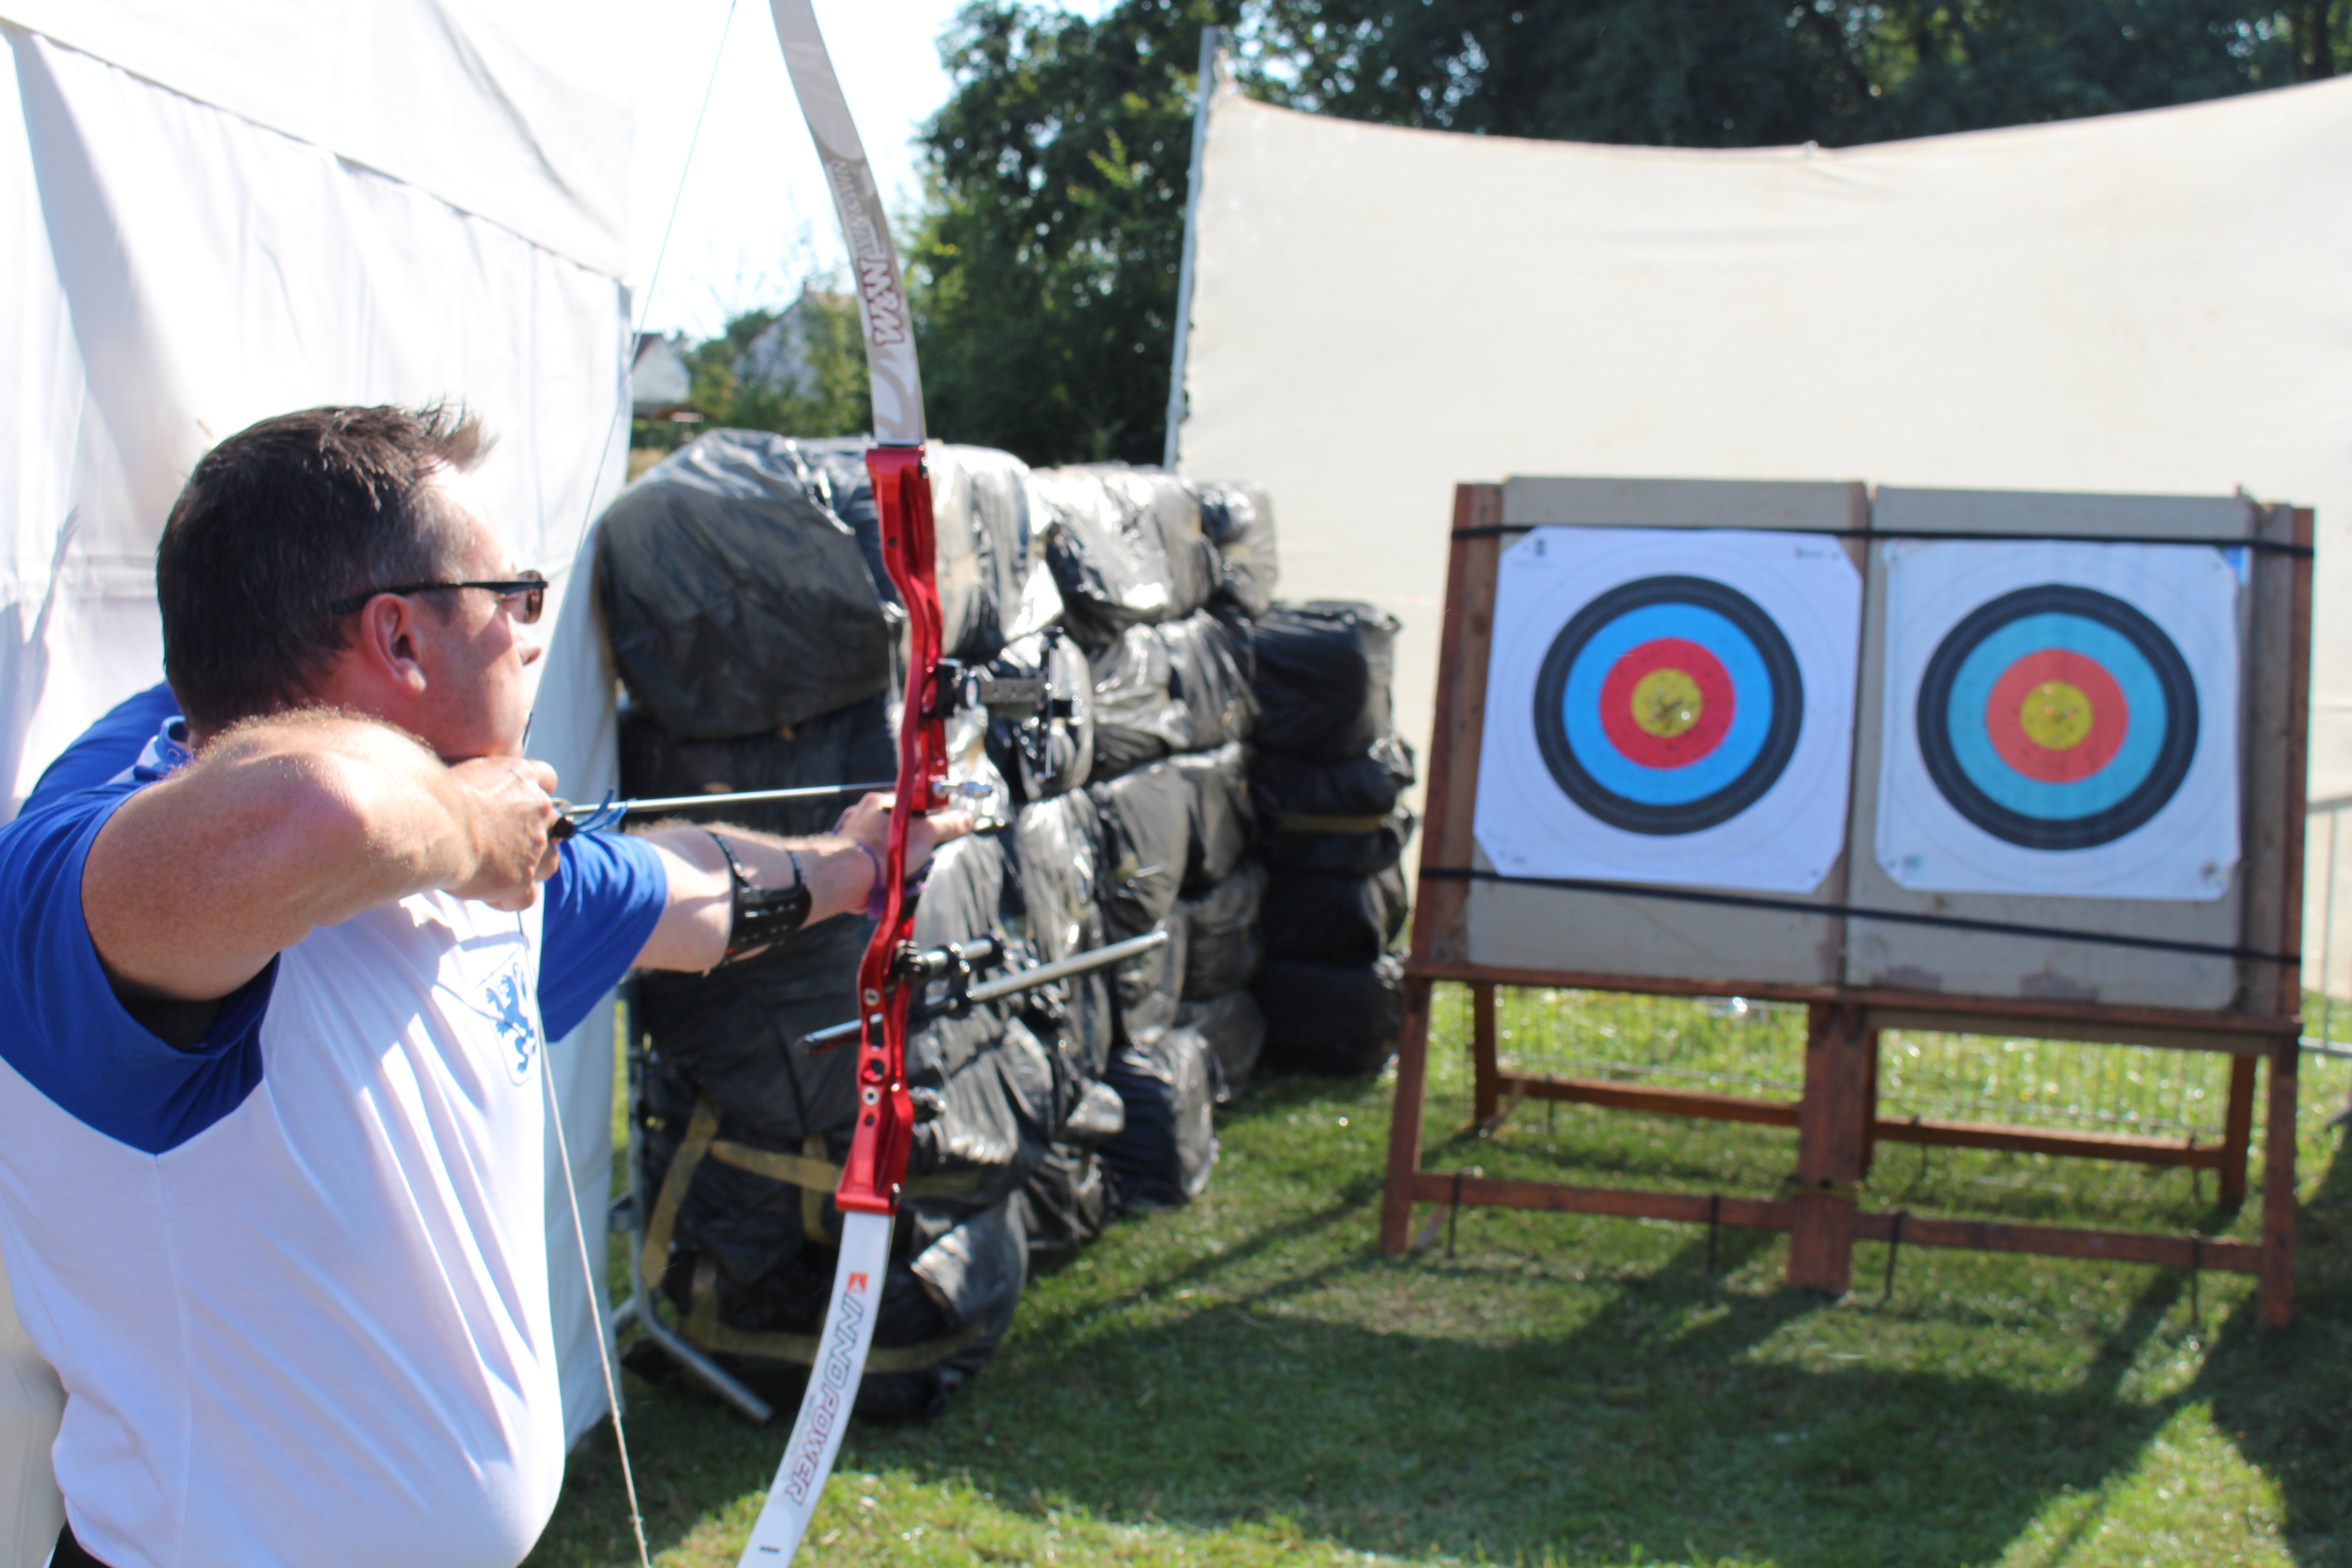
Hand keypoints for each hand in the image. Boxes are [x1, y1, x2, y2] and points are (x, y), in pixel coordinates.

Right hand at [445, 756, 561, 909]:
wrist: (431, 825)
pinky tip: (488, 893)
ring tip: (498, 870)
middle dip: (531, 835)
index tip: (518, 803)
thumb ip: (479, 780)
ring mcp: (534, 846)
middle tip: (499, 843)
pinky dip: (510, 897)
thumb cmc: (433, 795)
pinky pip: (527, 896)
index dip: (534, 792)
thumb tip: (466, 786)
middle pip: (551, 824)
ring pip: (549, 862)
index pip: (546, 777)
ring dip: (530, 868)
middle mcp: (536, 809)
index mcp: (520, 777)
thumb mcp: (460, 773)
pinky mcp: (522, 878)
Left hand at [834, 791, 973, 893]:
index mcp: (879, 801)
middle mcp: (861, 814)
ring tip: (900, 872)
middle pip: (895, 827)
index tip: (930, 836)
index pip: (908, 806)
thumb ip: (946, 825)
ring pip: (881, 845)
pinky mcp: (844, 856)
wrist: (849, 874)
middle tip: (915, 859)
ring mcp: (850, 835)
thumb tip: (965, 819)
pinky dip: (878, 869)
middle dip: (908, 844)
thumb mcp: (926, 833)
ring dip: (894, 858)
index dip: (923, 821)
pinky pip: (868, 861)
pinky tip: (884, 879)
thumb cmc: (885, 849)